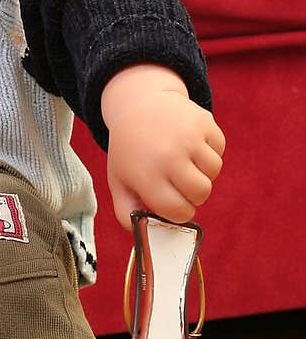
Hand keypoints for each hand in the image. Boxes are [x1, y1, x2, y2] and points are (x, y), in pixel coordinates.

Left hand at [102, 65, 224, 228]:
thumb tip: (144, 234)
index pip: (180, 211)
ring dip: (202, 172)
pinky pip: (219, 151)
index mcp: (147, 176)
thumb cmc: (130, 151)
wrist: (139, 104)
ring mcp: (189, 137)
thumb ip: (126, 212)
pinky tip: (190, 145)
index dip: (180, 212)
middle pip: (201, 194)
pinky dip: (209, 152)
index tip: (174, 203)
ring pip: (213, 173)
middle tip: (180, 183)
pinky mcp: (205, 122)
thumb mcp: (119, 181)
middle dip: (193, 195)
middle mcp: (169, 156)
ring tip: (183, 161)